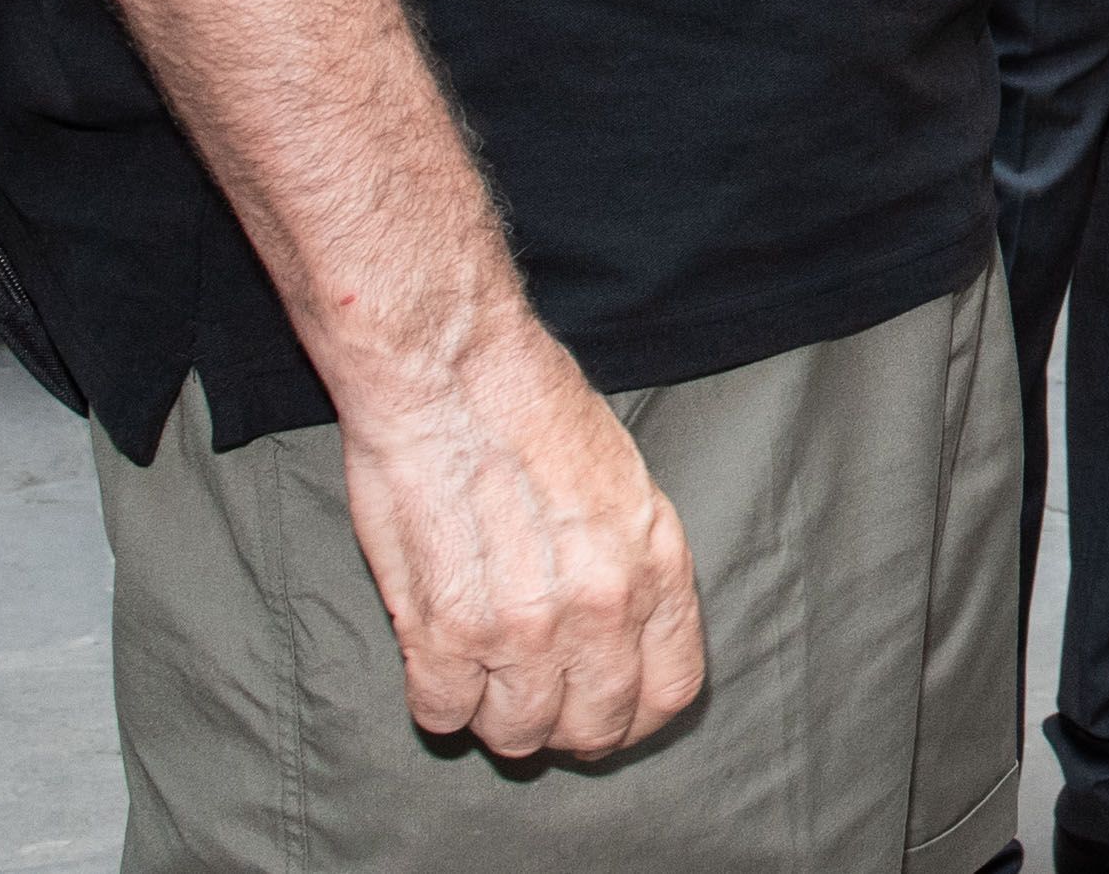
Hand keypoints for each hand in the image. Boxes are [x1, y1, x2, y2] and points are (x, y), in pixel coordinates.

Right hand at [336, 317, 707, 762]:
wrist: (455, 373)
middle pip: (594, 727)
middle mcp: (600, 609)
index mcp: (656, 566)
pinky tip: (439, 657)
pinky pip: (442, 713)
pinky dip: (438, 697)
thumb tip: (624, 633)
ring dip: (498, 715)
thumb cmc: (536, 411)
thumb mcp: (628, 483)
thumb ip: (632, 567)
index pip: (670, 691)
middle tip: (537, 700)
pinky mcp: (445, 633)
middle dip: (568, 727)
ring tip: (484, 672)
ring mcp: (523, 630)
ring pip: (517, 734)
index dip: (637, 715)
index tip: (609, 713)